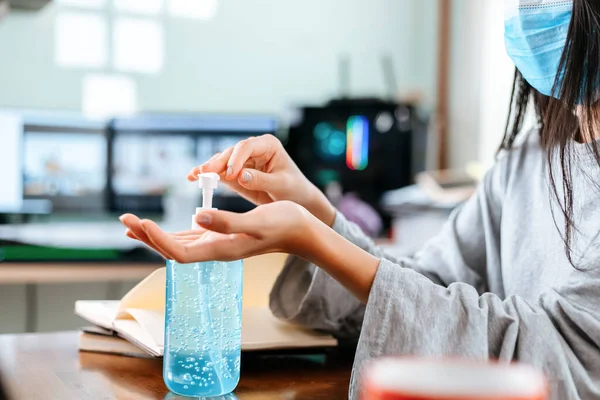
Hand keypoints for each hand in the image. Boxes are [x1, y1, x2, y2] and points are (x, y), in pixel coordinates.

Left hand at [120, 201, 379, 302]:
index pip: (181, 251)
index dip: (158, 240)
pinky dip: (171, 232)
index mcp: (222, 248)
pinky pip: (190, 237)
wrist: (302, 230)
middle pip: (173, 249)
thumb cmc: (284, 223)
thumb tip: (197, 217)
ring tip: (132, 224)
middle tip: (124, 220)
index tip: (142, 223)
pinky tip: (161, 228)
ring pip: (179, 244)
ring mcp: (219, 244)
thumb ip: (227, 222)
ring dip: (154, 235)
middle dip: (147, 236)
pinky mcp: (222, 236)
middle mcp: (216, 249)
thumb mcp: (258, 220)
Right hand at [187, 134, 335, 225]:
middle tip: (204, 173)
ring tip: (195, 176)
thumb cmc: (294, 189)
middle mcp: (253, 149)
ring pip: (222, 161)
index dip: (236, 158)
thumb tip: (240, 176)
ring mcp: (242, 160)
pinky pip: (219, 172)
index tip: (231, 174)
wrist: (295, 200)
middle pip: (231, 153)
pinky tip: (193, 178)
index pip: (248, 147)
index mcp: (268, 145)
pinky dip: (207, 176)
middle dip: (217, 163)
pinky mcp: (234, 173)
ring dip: (208, 169)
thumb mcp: (282, 185)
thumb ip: (262, 180)